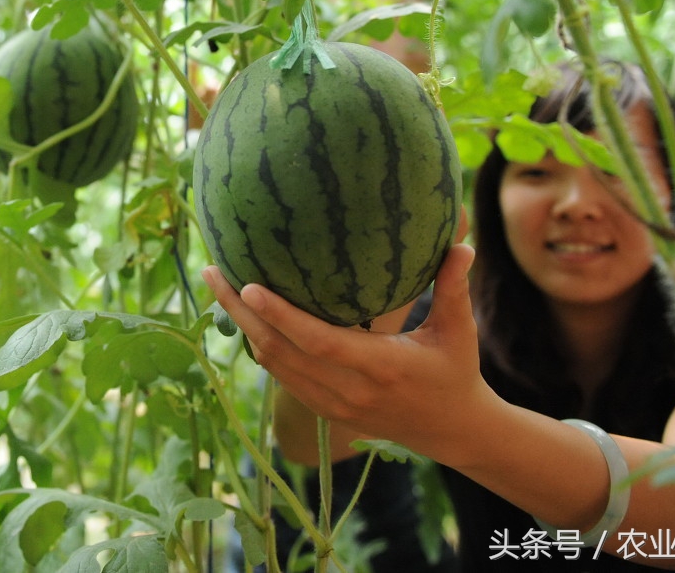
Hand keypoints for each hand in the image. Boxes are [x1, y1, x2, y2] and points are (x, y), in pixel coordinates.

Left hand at [203, 244, 493, 463]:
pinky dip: (257, 343)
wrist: (452, 432)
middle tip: (212, 271)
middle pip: (278, 351)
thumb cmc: (456, 371)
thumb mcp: (459, 331)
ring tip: (217, 285)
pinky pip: (280, 375)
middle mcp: (348, 390)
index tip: (248, 284)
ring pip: (272, 364)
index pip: (318, 341)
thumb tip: (462, 243)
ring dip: (241, 325)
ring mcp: (332, 405)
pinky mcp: (324, 411)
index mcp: (380, 367)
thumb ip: (453, 288)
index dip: (280, 315)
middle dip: (239, 310)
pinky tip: (243, 314)